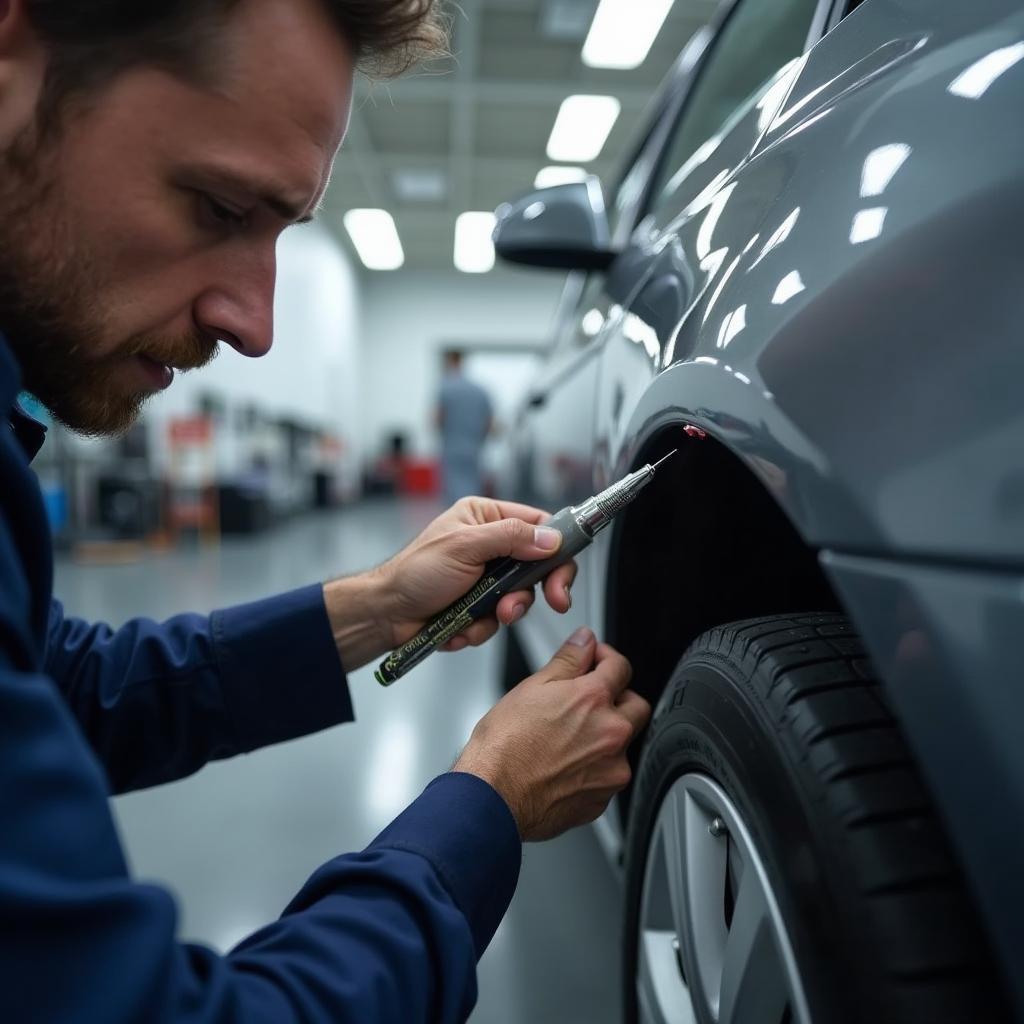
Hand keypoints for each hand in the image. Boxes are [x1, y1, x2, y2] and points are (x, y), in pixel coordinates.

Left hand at [376, 496, 577, 650]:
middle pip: (535, 566)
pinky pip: (497, 620)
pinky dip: (480, 628)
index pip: (538, 524)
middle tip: (551, 602)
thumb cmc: (415, 572)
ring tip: (480, 616)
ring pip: (518, 598)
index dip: (557, 548)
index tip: (563, 573)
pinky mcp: (478, 606)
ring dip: (502, 612)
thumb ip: (511, 538)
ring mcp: (485, 577)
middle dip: (531, 589)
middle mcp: (489, 544)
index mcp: (485, 517)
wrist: (387, 613)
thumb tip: (551, 539)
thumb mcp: (465, 546)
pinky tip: (458, 626)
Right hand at [453, 628, 649, 840]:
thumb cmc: (504, 746)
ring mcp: (610, 770)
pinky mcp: (602, 799)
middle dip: (618, 697)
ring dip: (606, 736)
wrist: (493, 798)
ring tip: (569, 738)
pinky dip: (594, 768)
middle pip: (636, 706)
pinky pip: (608, 776)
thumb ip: (568, 660)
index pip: (621, 667)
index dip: (606, 658)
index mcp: (594, 701)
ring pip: (623, 745)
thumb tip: (584, 641)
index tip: (596, 660)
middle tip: (590, 700)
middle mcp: (611, 735)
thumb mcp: (532, 688)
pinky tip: (565, 765)